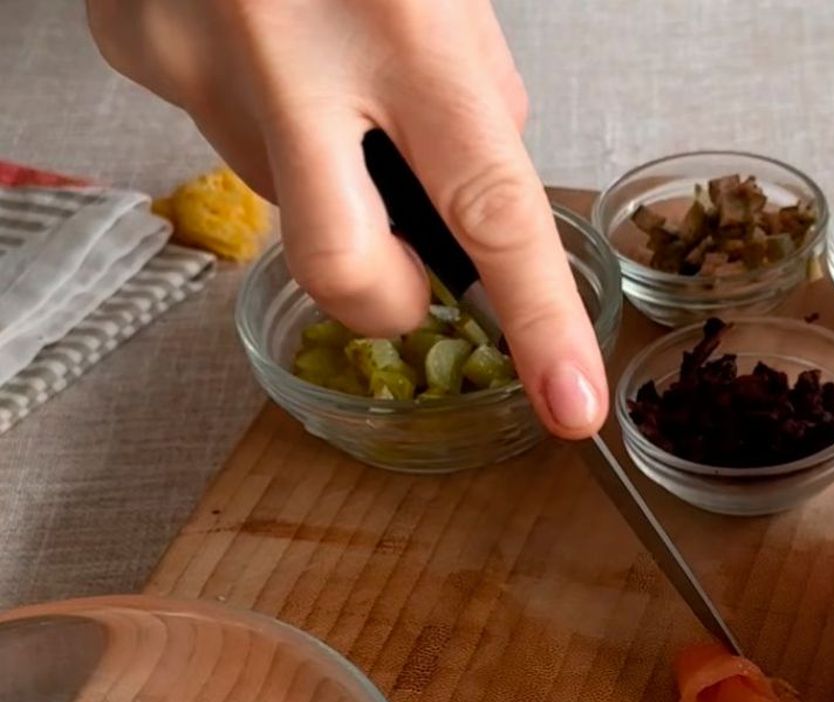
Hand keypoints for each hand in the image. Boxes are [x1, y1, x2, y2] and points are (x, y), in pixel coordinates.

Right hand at [87, 0, 606, 436]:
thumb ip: (467, 86)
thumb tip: (472, 193)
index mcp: (409, 28)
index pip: (493, 213)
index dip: (539, 325)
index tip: (573, 406)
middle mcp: (292, 55)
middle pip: (349, 274)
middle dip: (394, 302)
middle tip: (415, 268)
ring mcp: (196, 63)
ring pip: (280, 191)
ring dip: (321, 163)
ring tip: (321, 56)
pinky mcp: (135, 55)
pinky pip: (216, 129)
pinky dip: (255, 105)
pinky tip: (254, 30)